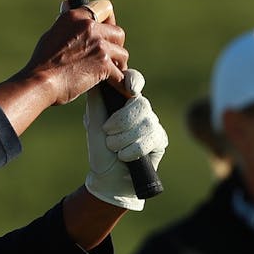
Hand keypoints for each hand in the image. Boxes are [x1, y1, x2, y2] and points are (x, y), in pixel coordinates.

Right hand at [22, 0, 128, 105]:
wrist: (39, 82)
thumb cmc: (41, 63)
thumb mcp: (52, 33)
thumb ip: (67, 23)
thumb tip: (67, 5)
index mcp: (76, 16)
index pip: (104, 8)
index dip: (109, 21)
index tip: (106, 33)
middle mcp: (89, 26)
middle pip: (118, 32)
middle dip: (116, 45)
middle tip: (109, 57)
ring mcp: (99, 45)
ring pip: (122, 53)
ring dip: (118, 64)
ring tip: (110, 74)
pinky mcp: (104, 63)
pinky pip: (121, 74)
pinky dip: (119, 83)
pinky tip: (115, 88)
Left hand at [84, 68, 166, 210]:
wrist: (107, 177)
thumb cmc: (99, 149)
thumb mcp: (93, 122)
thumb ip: (97, 99)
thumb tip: (98, 76)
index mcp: (124, 99)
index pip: (134, 80)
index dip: (134, 80)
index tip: (130, 89)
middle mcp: (140, 109)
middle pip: (141, 103)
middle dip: (122, 120)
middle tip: (107, 133)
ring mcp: (152, 124)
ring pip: (145, 123)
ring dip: (124, 138)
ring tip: (113, 148)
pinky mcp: (160, 140)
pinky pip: (151, 139)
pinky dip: (133, 150)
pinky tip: (124, 156)